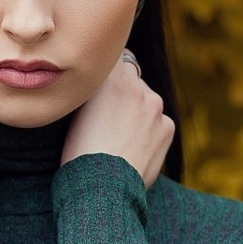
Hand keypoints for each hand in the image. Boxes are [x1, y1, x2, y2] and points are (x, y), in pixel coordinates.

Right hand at [60, 49, 173, 189]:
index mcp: (110, 80)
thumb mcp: (75, 113)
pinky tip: (133, 147)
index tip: (100, 78)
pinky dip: (149, 131)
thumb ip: (93, 90)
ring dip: (137, 110)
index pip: (114, 55)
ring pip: (146, 100)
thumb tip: (99, 82)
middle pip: (132, 76)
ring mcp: (155, 107)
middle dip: (123, 89)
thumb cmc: (78, 153)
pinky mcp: (167, 127)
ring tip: (119, 136)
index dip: (107, 67)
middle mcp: (137, 87)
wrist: (103, 188)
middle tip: (107, 114)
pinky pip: (158, 121)